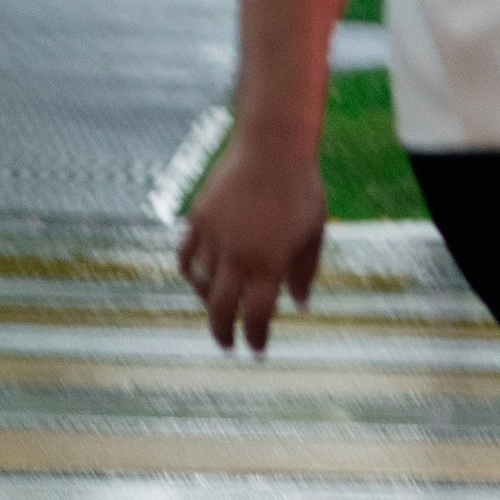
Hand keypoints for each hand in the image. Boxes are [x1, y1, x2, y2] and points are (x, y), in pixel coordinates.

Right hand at [177, 140, 327, 352]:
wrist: (272, 148)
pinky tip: (198, 278)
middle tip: (227, 345)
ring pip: (199, 283)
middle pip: (220, 308)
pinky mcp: (198, 218)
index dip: (255, 338)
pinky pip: (187, 255)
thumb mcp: (313, 236)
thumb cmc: (301, 192)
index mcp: (269, 265)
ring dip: (207, 302)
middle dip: (223, 332)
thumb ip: (304, 273)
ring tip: (216, 309)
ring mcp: (213, 237)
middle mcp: (237, 256)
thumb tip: (299, 305)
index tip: (256, 351)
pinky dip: (190, 272)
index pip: (256, 316)